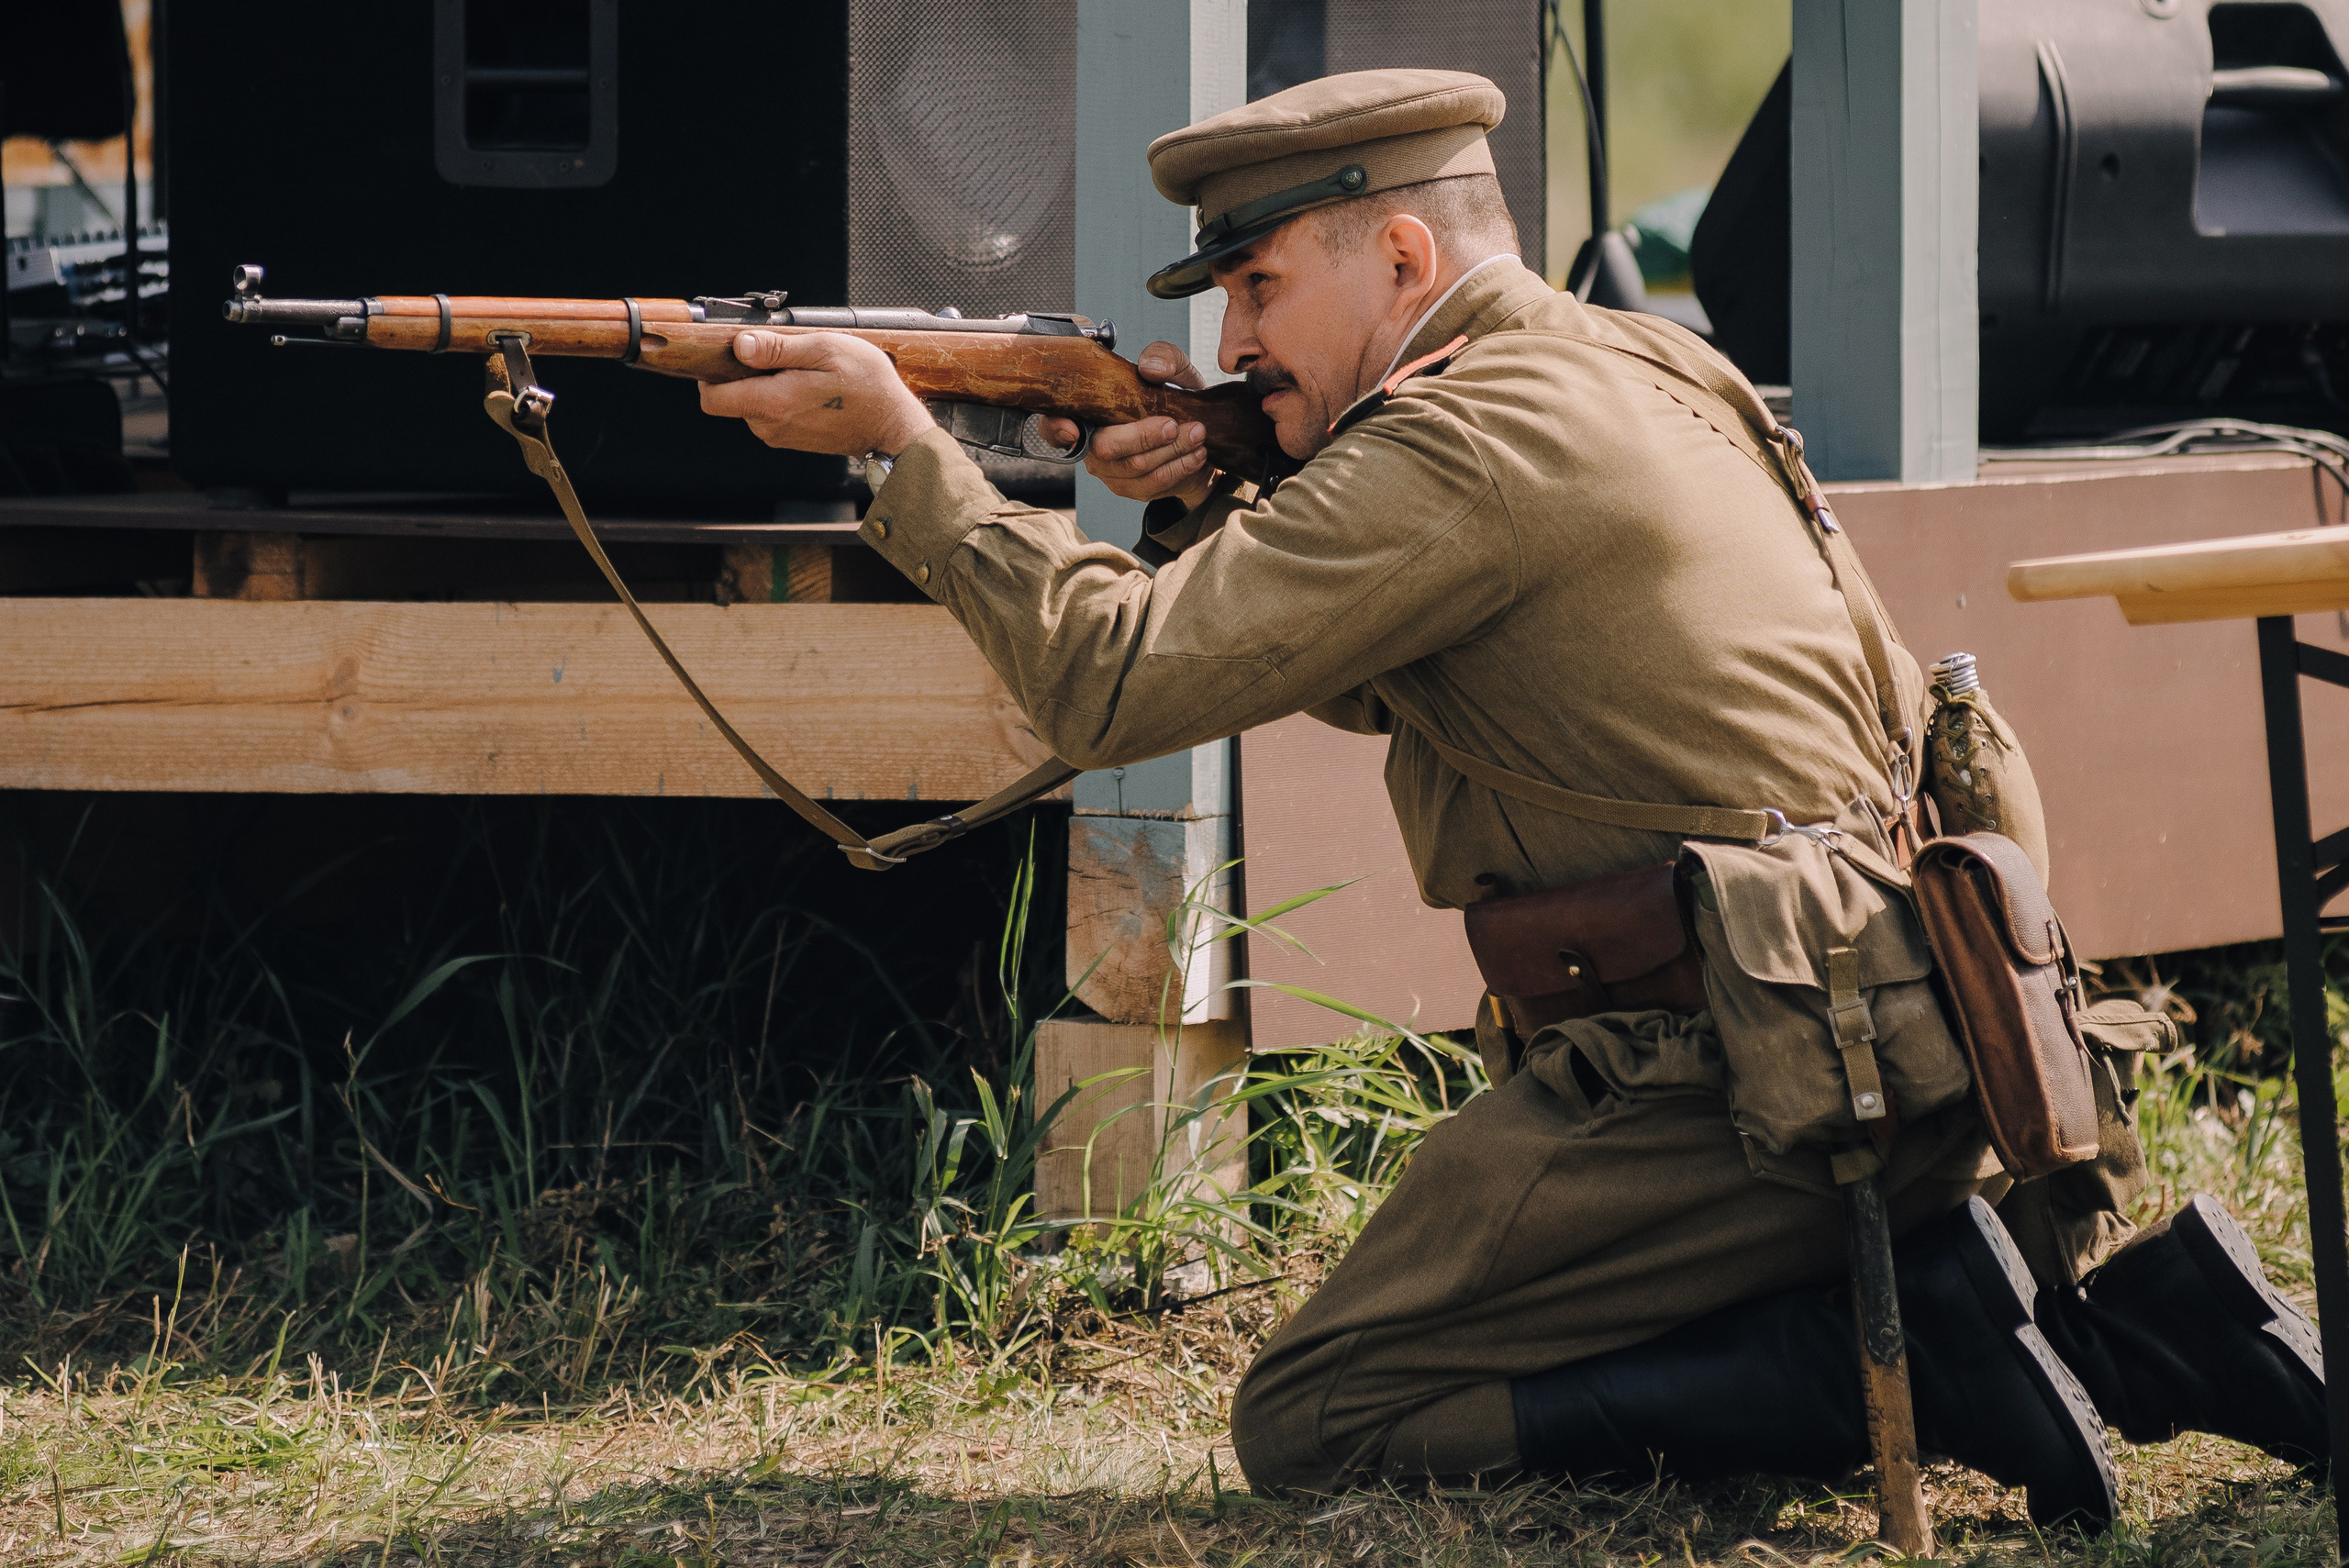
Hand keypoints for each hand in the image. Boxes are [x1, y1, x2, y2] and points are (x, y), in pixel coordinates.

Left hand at [698, 330, 933, 457]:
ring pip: (752, 404)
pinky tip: (811, 388)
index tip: (730, 355)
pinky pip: (772, 414)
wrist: (894, 427)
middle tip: (783, 357)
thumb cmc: (868, 387)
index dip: (712, 372)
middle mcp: (770, 426)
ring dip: (767, 385)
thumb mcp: (824, 350)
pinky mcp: (793, 439)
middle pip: (731, 398)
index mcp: (771, 403)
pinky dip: (782, 398)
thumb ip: (777, 348)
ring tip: (804, 372)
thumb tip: (741, 345)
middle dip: (746, 374)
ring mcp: (782, 436)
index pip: (711, 397)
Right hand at [1038, 340, 1215, 507]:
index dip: (1055, 429)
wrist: (1202, 435)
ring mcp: (1112, 472)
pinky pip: (1155, 483)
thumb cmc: (1174, 399)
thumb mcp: (1174, 369)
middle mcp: (1092, 446)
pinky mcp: (1135, 490)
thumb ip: (1163, 357)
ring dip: (1172, 451)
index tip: (1072, 428)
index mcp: (1088, 414)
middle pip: (1105, 449)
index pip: (1052, 426)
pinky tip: (1197, 453)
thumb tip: (1150, 368)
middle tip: (1173, 424)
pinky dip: (1181, 466)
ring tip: (1197, 433)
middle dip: (1142, 437)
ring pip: (1136, 467)